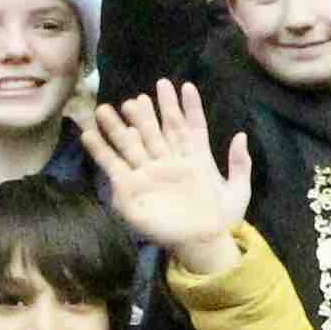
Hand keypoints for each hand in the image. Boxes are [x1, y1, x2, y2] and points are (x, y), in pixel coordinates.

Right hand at [78, 80, 254, 269]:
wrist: (201, 244)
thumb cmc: (220, 221)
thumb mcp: (237, 193)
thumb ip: (239, 165)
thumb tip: (241, 135)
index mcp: (193, 159)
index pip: (189, 126)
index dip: (187, 107)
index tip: (183, 86)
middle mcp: (168, 163)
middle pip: (155, 131)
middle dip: (146, 114)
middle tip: (136, 98)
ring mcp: (148, 176)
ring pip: (131, 145)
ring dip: (116, 128)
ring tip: (104, 110)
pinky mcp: (131, 191)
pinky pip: (113, 167)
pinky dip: (101, 151)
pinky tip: (89, 134)